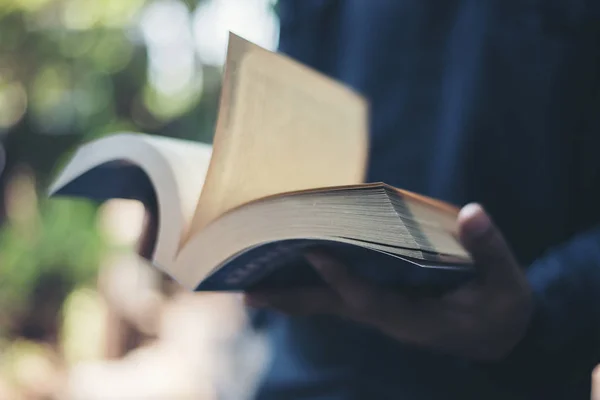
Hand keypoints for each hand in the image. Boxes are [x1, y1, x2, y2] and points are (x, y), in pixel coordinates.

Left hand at [244, 203, 533, 360]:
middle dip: (292, 300)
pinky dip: (310, 290)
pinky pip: (337, 300)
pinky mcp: (381, 307)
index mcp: (417, 318)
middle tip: (247, 291)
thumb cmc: (502, 309)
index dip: (341, 279)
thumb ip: (489, 249)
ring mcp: (382, 315)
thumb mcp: (506, 283)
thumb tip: (472, 213)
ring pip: (329, 307)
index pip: (370, 300)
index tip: (312, 251)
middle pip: (332, 309)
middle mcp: (390, 319)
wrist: (499, 337)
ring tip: (250, 288)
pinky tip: (286, 278)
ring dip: (291, 296)